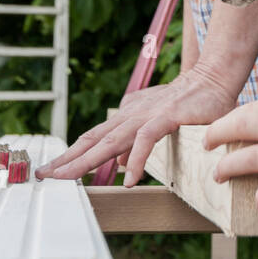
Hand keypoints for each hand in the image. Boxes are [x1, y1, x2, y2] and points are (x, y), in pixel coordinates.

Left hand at [34, 66, 236, 186]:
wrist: (213, 78)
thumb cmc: (187, 104)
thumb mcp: (155, 123)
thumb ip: (135, 140)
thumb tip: (119, 163)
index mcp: (126, 116)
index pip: (92, 138)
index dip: (70, 155)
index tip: (51, 171)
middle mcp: (131, 114)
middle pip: (93, 140)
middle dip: (67, 160)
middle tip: (44, 175)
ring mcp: (147, 114)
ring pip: (112, 140)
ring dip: (87, 161)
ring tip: (68, 179)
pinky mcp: (167, 115)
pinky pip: (147, 139)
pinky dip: (137, 159)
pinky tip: (130, 180)